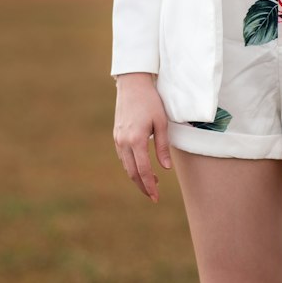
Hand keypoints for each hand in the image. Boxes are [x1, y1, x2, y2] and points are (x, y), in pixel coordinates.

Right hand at [113, 74, 171, 203]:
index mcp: (136, 140)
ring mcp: (118, 139)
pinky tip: (141, 168)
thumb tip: (165, 168)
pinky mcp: (116, 135)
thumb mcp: (161, 123)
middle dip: (143, 186)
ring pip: (126, 166)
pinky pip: (123, 157)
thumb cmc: (151, 102)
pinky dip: (131, 166)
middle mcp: (124, 142)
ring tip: (151, 184)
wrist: (132, 85)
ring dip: (137, 177)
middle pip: (132, 172)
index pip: (143, 170)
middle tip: (154, 196)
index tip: (156, 197)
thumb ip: (163, 147)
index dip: (150, 186)